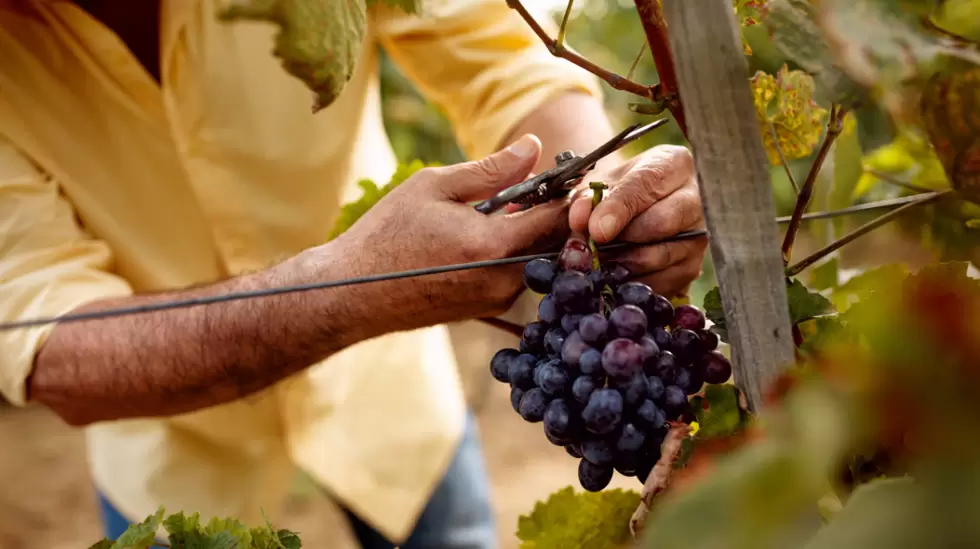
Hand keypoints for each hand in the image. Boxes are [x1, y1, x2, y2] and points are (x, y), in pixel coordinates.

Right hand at [327, 135, 570, 333]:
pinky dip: (514, 253)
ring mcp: (498, 300)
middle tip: (536, 188)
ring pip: (539, 260)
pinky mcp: (489, 310)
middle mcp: (504, 280)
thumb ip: (491, 169)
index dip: (569, 193)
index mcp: (493, 246)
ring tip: (505, 210)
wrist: (354, 292)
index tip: (569, 174)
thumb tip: (533, 147)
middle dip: (553, 213)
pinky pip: (518, 275)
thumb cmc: (387, 234)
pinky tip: (486, 236)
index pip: (557, 217)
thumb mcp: (434, 187)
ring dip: (531, 234)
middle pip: (555, 242)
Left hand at [568, 145, 707, 296]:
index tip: (596, 230)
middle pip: (661, 223)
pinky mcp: (693, 266)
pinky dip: (633, 284)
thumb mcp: (598, 186)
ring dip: (623, 264)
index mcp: (672, 164)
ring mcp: (699, 234)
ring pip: (660, 256)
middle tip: (592, 249)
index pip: (647, 185)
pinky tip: (616, 276)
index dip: (619, 209)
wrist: (635, 211)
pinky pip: (662, 282)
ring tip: (599, 262)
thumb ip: (586, 199)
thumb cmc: (617, 192)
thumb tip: (580, 219)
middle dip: (621, 240)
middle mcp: (695, 197)